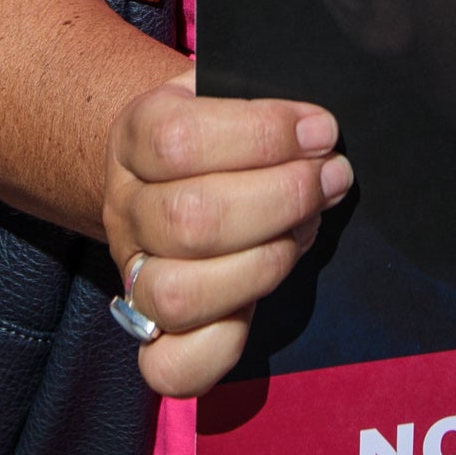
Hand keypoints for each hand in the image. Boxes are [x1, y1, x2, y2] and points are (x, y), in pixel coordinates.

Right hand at [104, 76, 349, 397]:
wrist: (160, 167)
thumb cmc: (216, 128)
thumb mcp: (226, 89)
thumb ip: (263, 97)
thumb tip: (318, 128)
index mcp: (136, 136)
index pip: (180, 141)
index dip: (262, 135)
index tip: (319, 130)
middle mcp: (127, 208)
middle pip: (189, 220)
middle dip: (281, 198)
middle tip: (328, 177)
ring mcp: (135, 273)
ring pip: (179, 294)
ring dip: (264, 263)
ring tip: (305, 229)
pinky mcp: (155, 330)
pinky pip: (171, 366)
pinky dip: (221, 346)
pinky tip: (259, 304)